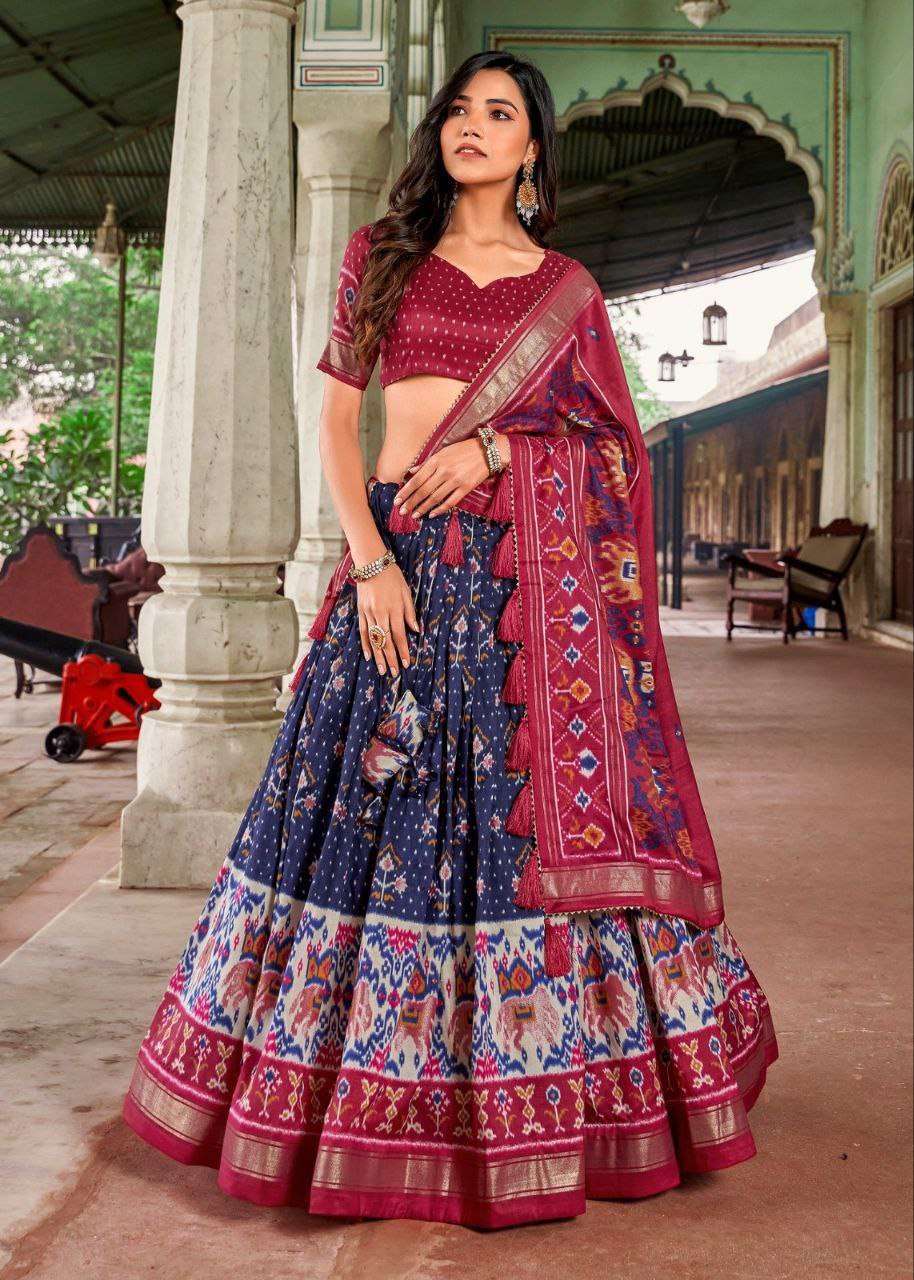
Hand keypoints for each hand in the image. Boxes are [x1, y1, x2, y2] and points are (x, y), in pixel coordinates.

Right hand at [355, 561, 419, 675]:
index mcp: (395, 608)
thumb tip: (416, 630)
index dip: (403, 650)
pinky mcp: (361, 611)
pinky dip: (365, 644)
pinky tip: (369, 656)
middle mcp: (381, 613)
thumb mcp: (406, 592)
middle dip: (391, 658)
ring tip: (383, 670)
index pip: (399, 635)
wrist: (371, 563)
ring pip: (374, 639)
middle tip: (394, 673)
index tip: (406, 663)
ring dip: (379, 656)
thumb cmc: (392, 576)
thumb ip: (410, 612)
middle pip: (386, 641)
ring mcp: (369, 613)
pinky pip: (363, 631)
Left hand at [394, 432, 508, 518]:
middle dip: (411, 502)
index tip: (397, 500)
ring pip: (435, 498)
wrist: (487, 452)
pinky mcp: (465, 488)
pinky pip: (450, 502)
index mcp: (436, 461)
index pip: (417, 479)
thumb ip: (426, 463)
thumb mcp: (443, 452)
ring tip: (414, 515)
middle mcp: (444, 471)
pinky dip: (440, 509)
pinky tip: (432, 514)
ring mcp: (455, 480)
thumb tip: (410, 472)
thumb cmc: (463, 450)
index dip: (406, 491)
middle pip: (423, 490)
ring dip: (423, 508)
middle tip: (401, 512)